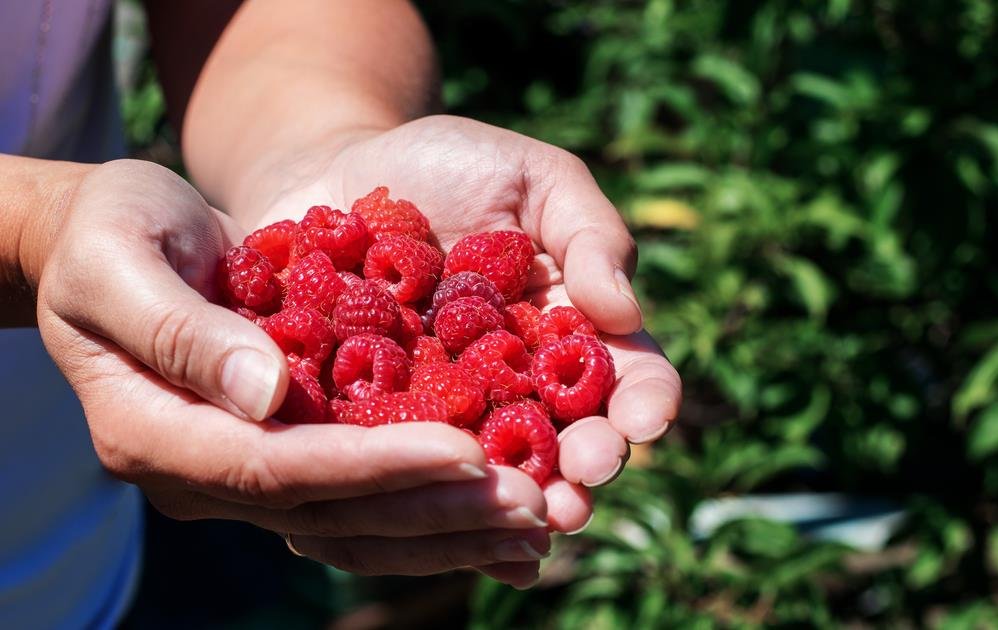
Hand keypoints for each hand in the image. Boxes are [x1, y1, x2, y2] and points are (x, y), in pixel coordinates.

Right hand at [33, 159, 552, 586]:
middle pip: (330, 512)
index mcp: (154, 430)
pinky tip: (498, 514)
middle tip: (532, 504)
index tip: (464, 450)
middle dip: (433, 507)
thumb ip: (180, 328)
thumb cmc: (112, 229)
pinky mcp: (290, 453)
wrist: (126, 237)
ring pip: (356, 525)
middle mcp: (205, 471)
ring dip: (448, 527)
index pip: (276, 465)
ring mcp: (249, 472)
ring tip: (537, 523)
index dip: (373, 465)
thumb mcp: (119, 257)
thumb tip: (265, 393)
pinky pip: (364, 502)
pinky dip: (431, 509)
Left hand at [243, 115, 682, 584]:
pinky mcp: (375, 422)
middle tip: (585, 480)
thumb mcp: (531, 177)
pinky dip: (424, 497)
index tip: (645, 420)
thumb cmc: (446, 166)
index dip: (644, 400)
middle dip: (585, 464)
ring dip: (516, 499)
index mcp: (566, 328)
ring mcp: (447, 410)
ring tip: (532, 519)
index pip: (625, 373)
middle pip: (567, 437)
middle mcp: (517, 382)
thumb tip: (623, 310)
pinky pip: (403, 465)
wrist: (332, 173)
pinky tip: (437, 520)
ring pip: (493, 469)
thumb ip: (588, 233)